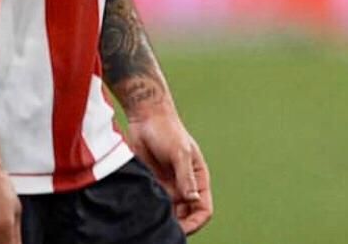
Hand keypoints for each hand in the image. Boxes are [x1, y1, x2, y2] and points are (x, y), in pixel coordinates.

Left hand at [128, 109, 212, 234]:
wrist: (146, 119)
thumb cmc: (167, 130)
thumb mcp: (180, 153)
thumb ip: (186, 177)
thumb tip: (194, 200)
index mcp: (198, 178)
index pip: (204, 209)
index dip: (195, 223)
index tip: (180, 229)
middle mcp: (185, 186)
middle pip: (187, 217)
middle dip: (179, 226)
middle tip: (162, 229)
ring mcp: (168, 188)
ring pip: (170, 215)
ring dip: (164, 220)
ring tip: (152, 220)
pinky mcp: (152, 186)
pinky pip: (154, 206)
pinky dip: (151, 213)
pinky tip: (144, 212)